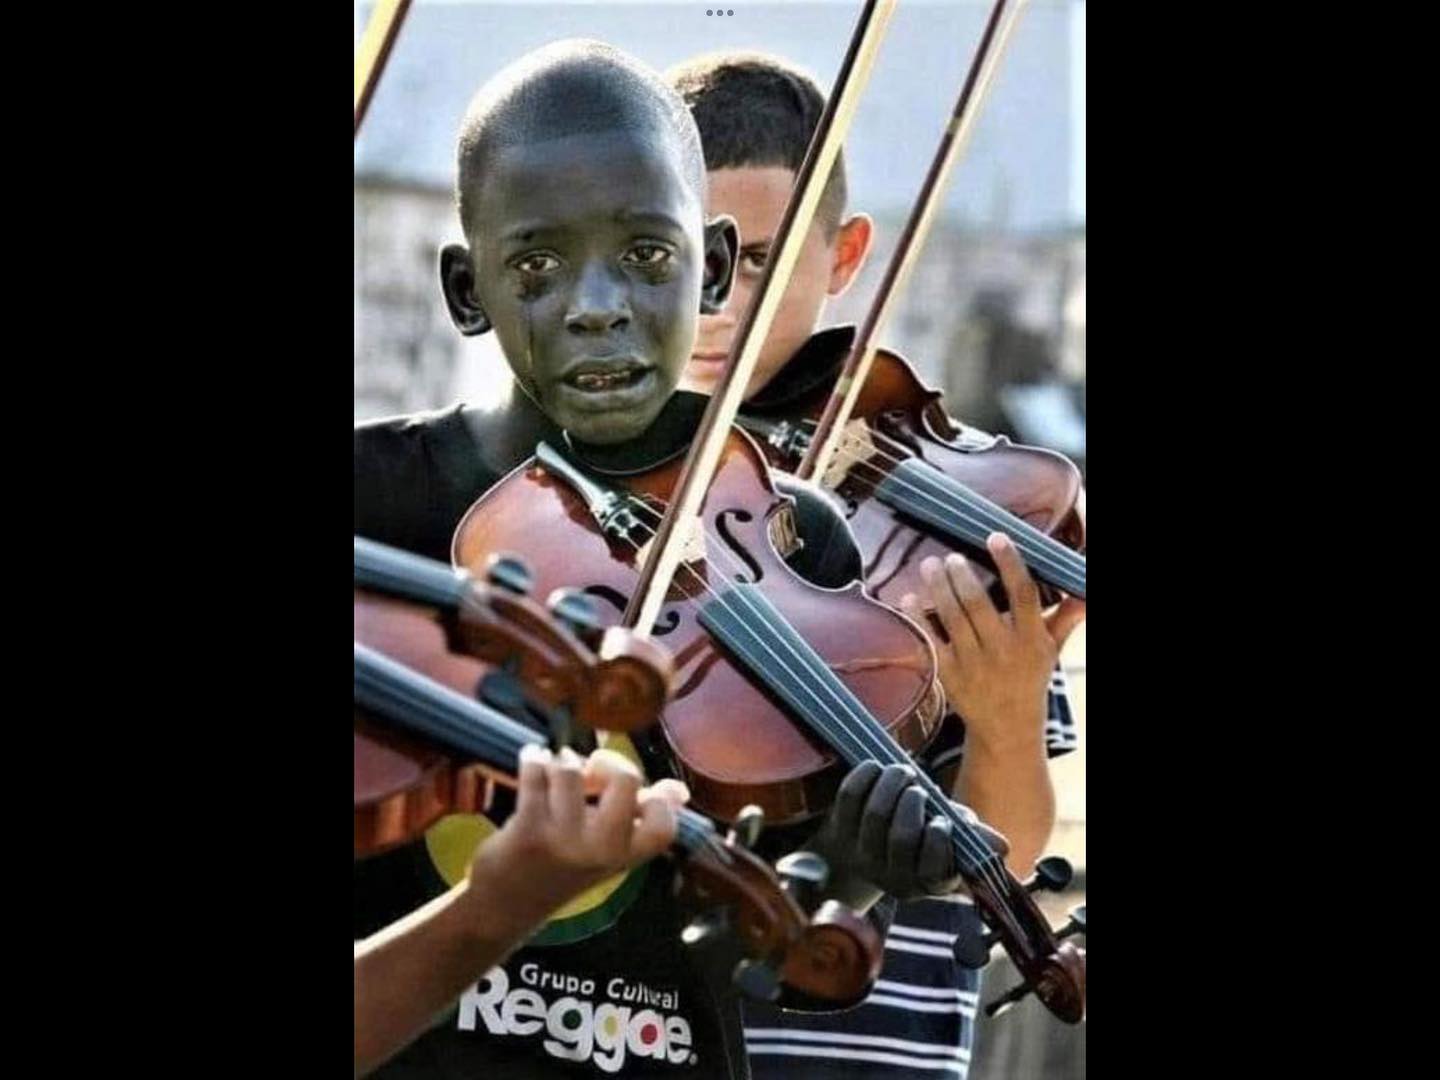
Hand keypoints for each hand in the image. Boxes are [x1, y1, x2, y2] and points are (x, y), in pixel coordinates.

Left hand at [462, 746, 688, 934]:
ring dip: (560, 761)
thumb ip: (641, 818)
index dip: (658, 798)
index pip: (663, 824)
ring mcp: (564, 839)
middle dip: (606, 761)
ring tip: (554, 772)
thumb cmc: (564, 867)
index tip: (638, 791)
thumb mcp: (609, 851)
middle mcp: (601, 849)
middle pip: (625, 778)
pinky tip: (532, 762)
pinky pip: (536, 771)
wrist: (506, 905)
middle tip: (591, 767)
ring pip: (571, 768)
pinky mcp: (528, 828)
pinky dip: (533, 758)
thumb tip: (679, 791)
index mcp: (625, 854)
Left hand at [805, 761, 1006, 905]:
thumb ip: (972, 838)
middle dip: (912, 803)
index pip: (934, 869)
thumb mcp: (951, 840)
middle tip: (916, 785)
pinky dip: (865, 776)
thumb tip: (1001, 846)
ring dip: (891, 784)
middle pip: (901, 837)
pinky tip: (876, 767)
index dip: (937, 841)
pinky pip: (849, 798)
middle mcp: (894, 877)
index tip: (941, 819)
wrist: (864, 847)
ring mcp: (863, 856)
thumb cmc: (920, 837)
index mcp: (929, 882)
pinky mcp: (839, 832)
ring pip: (875, 814)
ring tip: (902, 772)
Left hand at [899, 533, 1067, 751]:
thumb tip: (1084, 593)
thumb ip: (1065, 619)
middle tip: (951, 556)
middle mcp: (1003, 651)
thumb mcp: (1051, 651)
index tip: (996, 537)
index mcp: (1031, 640)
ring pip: (952, 618)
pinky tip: (909, 597)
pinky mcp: (950, 675)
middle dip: (962, 576)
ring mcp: (974, 664)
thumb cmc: (1029, 679)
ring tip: (930, 565)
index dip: (1010, 563)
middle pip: (979, 605)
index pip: (1023, 595)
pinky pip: (931, 640)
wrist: (1007, 729)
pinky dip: (918, 617)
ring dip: (938, 588)